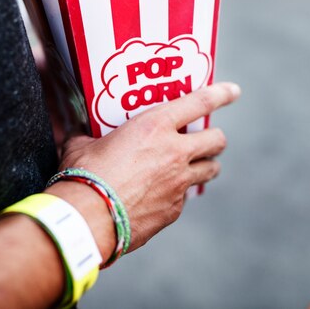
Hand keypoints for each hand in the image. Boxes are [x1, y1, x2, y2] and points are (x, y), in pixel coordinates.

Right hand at [57, 82, 239, 251]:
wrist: (88, 218)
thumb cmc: (84, 175)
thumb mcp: (83, 145)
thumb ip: (88, 135)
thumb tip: (76, 133)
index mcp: (155, 126)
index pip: (199, 103)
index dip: (221, 94)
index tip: (233, 92)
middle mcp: (175, 152)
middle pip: (216, 140)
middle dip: (214, 139)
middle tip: (203, 140)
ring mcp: (179, 183)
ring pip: (211, 169)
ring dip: (205, 165)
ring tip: (191, 166)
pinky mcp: (174, 209)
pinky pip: (185, 197)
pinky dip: (179, 193)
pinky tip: (161, 194)